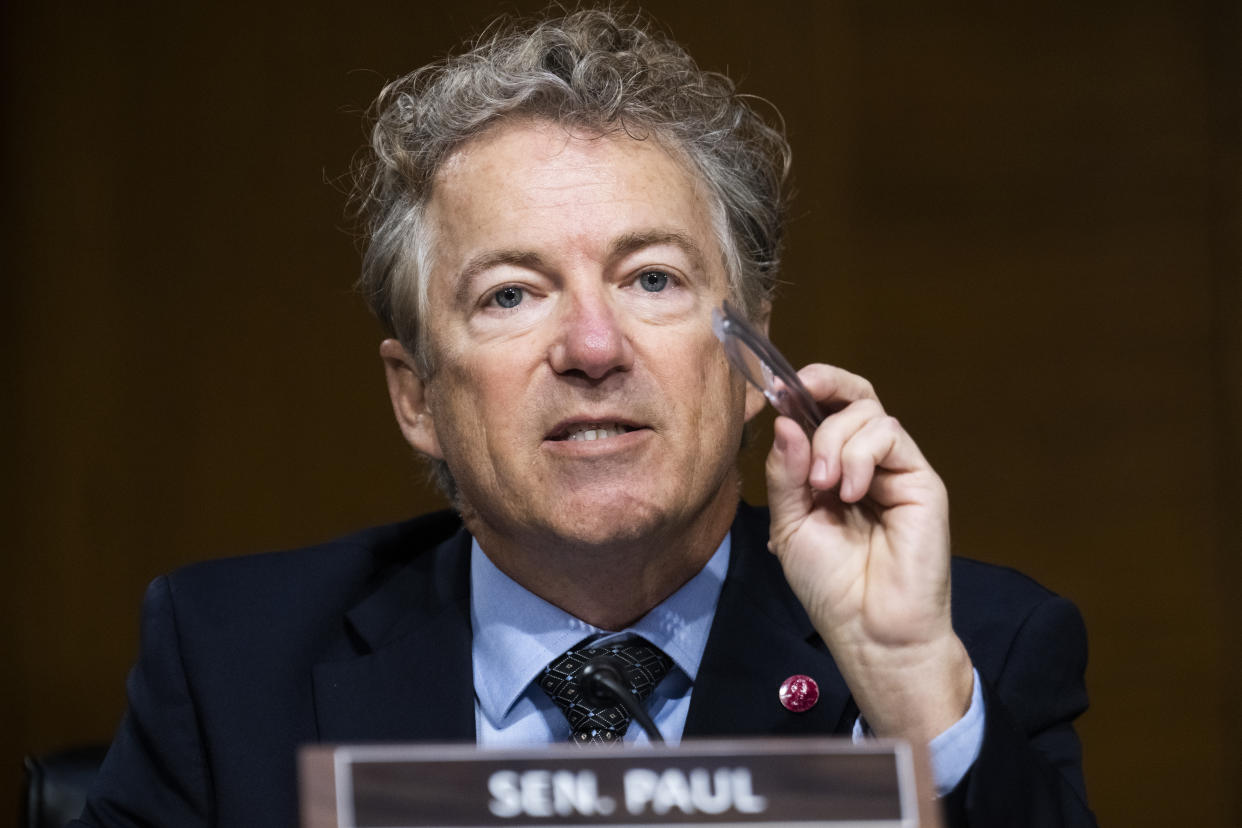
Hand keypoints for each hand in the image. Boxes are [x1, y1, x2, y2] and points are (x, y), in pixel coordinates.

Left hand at [765, 364, 972, 742]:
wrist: (870, 630)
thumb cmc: (829, 585)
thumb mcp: (790, 524)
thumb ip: (786, 473)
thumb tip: (785, 420)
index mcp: (832, 470)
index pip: (825, 412)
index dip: (805, 390)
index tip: (776, 387)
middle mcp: (865, 463)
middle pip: (855, 397)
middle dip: (825, 384)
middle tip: (797, 394)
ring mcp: (894, 470)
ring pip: (868, 413)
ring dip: (834, 440)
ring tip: (822, 486)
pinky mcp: (921, 480)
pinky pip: (891, 436)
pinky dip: (860, 455)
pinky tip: (850, 493)